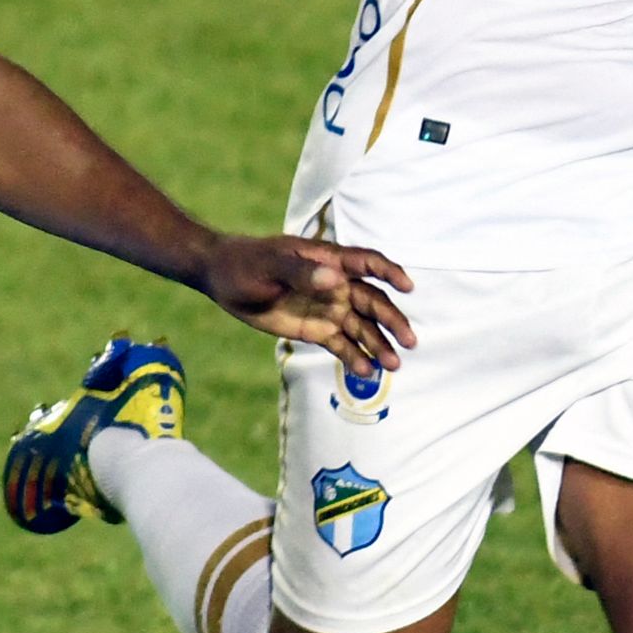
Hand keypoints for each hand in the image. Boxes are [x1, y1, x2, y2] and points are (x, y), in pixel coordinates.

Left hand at [197, 235, 415, 377]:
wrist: (223, 279)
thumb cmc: (247, 262)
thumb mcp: (270, 265)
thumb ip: (302, 272)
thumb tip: (336, 278)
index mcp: (329, 260)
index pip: (367, 263)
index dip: (390, 272)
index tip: (407, 287)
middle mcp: (336, 284)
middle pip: (373, 301)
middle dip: (392, 320)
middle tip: (410, 341)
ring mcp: (328, 308)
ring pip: (362, 327)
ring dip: (379, 344)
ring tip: (394, 365)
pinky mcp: (316, 330)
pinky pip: (341, 345)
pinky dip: (354, 358)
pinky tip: (367, 372)